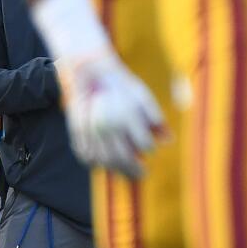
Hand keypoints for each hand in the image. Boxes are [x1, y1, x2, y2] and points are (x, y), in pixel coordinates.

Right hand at [58, 51, 165, 178]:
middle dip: (134, 170)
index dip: (148, 149)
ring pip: (105, 160)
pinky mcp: (77, 131)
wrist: (89, 72)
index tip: (148, 149)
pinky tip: (103, 164)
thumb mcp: (143, 96)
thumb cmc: (120, 84)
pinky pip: (86, 155)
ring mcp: (91, 130)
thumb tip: (169, 141)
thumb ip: (156, 118)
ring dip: (116, 170)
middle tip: (141, 175)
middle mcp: (109, 126)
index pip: (144, 145)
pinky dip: (96, 163)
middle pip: (124, 158)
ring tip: (124, 173)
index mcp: (128, 116)